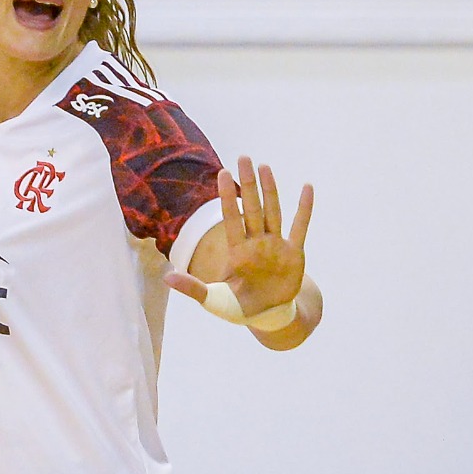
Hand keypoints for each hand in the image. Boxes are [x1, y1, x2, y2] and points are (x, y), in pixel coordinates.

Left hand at [165, 156, 312, 317]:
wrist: (267, 316)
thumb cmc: (237, 307)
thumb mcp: (213, 299)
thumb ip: (193, 288)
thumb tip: (165, 278)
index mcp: (237, 251)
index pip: (231, 218)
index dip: (228, 196)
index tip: (222, 173)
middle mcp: (256, 243)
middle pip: (252, 208)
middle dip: (248, 183)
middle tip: (243, 157)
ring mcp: (276, 245)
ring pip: (273, 211)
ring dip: (270, 190)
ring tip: (264, 166)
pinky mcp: (294, 253)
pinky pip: (300, 227)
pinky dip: (304, 209)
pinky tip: (306, 188)